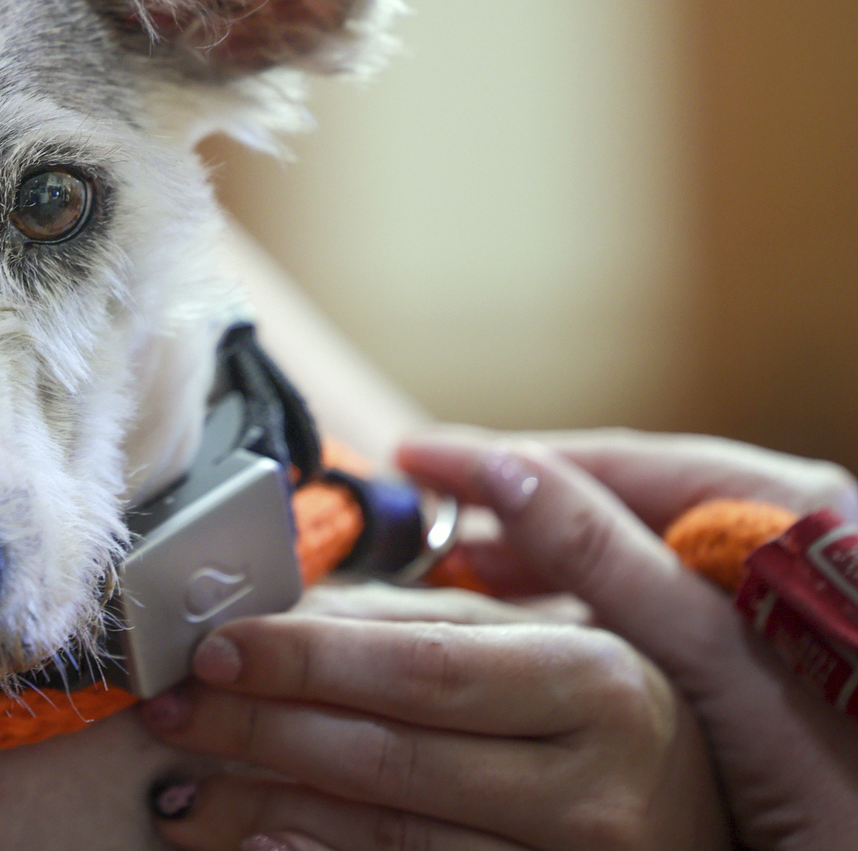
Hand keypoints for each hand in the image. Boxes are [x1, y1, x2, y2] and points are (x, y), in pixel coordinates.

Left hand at [141, 579, 727, 850]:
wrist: (740, 814)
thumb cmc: (604, 707)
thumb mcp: (541, 639)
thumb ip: (423, 618)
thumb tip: (278, 608)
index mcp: (592, 682)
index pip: (420, 669)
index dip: (306, 659)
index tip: (212, 646)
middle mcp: (592, 787)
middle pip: (391, 760)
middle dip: (259, 732)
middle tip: (168, 710)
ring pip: (390, 838)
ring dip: (266, 808)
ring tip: (182, 782)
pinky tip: (254, 843)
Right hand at [399, 428, 857, 850]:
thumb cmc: (849, 776)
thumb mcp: (719, 664)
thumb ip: (613, 563)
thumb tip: (507, 471)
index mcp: (788, 507)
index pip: (618, 459)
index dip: (507, 459)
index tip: (417, 456)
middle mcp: (788, 530)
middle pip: (625, 498)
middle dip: (520, 510)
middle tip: (426, 526)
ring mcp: (783, 588)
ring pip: (640, 550)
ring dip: (551, 559)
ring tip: (468, 574)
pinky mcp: (780, 642)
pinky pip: (666, 598)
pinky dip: (597, 604)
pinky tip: (545, 624)